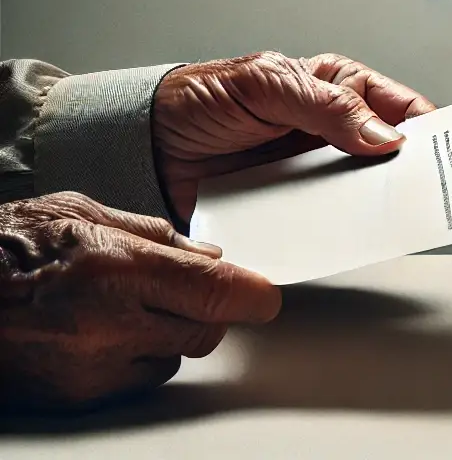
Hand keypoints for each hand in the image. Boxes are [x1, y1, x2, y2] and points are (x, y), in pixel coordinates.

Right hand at [0, 191, 278, 410]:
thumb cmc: (6, 248)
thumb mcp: (84, 210)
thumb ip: (154, 233)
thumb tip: (206, 255)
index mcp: (116, 266)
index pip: (212, 290)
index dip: (251, 295)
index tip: (267, 296)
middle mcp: (109, 323)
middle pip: (204, 330)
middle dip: (209, 310)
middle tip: (191, 290)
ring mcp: (91, 367)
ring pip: (173, 359)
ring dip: (171, 335)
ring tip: (129, 305)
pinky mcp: (75, 398)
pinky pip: (137, 382)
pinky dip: (137, 359)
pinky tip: (106, 331)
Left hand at [152, 52, 434, 223]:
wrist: (145, 146)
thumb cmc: (203, 99)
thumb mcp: (267, 86)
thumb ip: (328, 107)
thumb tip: (384, 137)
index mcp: (337, 90)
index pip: (398, 107)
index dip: (429, 127)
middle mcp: (333, 133)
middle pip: (391, 156)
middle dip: (413, 172)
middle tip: (434, 190)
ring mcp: (315, 174)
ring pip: (364, 194)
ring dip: (379, 207)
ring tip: (398, 220)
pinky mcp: (293, 210)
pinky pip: (328, 225)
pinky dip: (341, 234)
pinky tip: (350, 239)